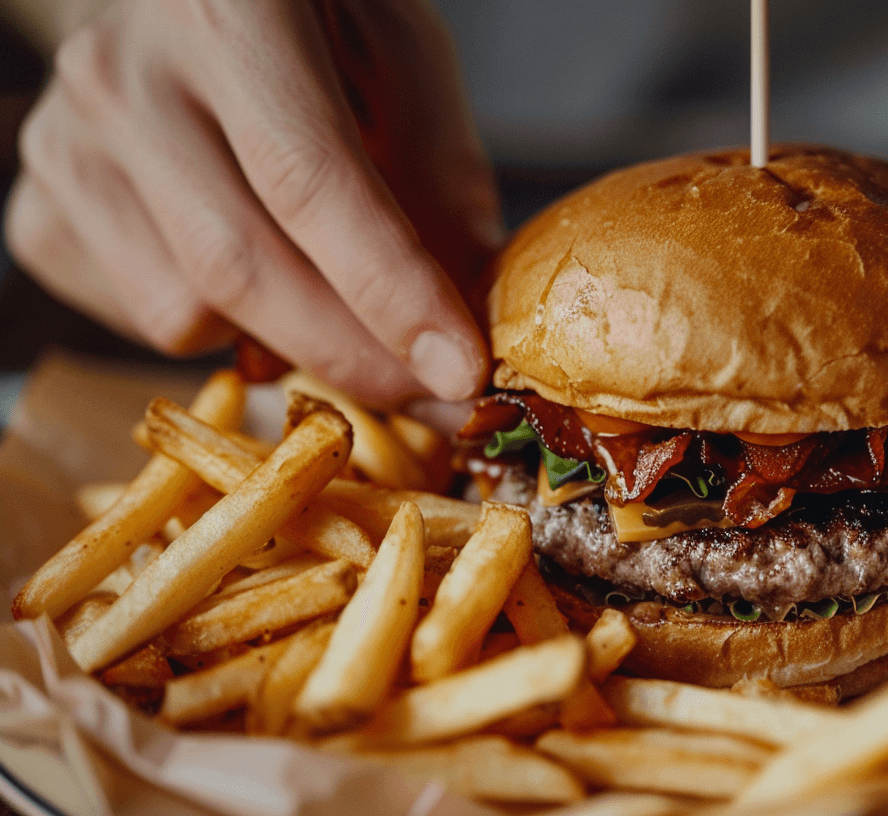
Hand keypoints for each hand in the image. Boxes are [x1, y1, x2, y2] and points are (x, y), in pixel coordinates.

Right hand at [4, 0, 500, 405]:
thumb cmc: (304, 15)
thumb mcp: (399, 51)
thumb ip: (440, 173)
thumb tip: (472, 309)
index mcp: (225, 13)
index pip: (310, 182)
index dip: (391, 293)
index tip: (460, 372)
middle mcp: (120, 76)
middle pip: (241, 269)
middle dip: (355, 357)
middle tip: (438, 396)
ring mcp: (63, 147)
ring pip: (187, 315)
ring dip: (284, 334)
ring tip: (327, 279)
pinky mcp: (37, 212)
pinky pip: (145, 321)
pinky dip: (220, 325)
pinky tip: (248, 259)